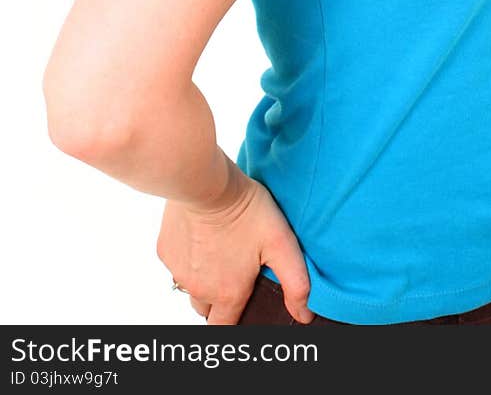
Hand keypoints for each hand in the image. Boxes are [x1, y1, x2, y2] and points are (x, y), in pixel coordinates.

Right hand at [157, 163, 314, 324]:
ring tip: (221, 252)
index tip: (242, 308)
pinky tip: (203, 234)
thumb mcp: (281, 243)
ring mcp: (178, 271)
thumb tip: (305, 315)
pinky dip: (189, 256)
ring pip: (191, 287)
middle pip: (207, 310)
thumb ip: (296, 283)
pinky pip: (177, 264)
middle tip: (236, 273)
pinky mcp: (165, 251)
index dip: (234, 323)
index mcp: (227, 293)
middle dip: (220, 301)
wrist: (205, 182)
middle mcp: (199, 289)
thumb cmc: (245, 210)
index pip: (225, 329)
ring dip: (204, 279)